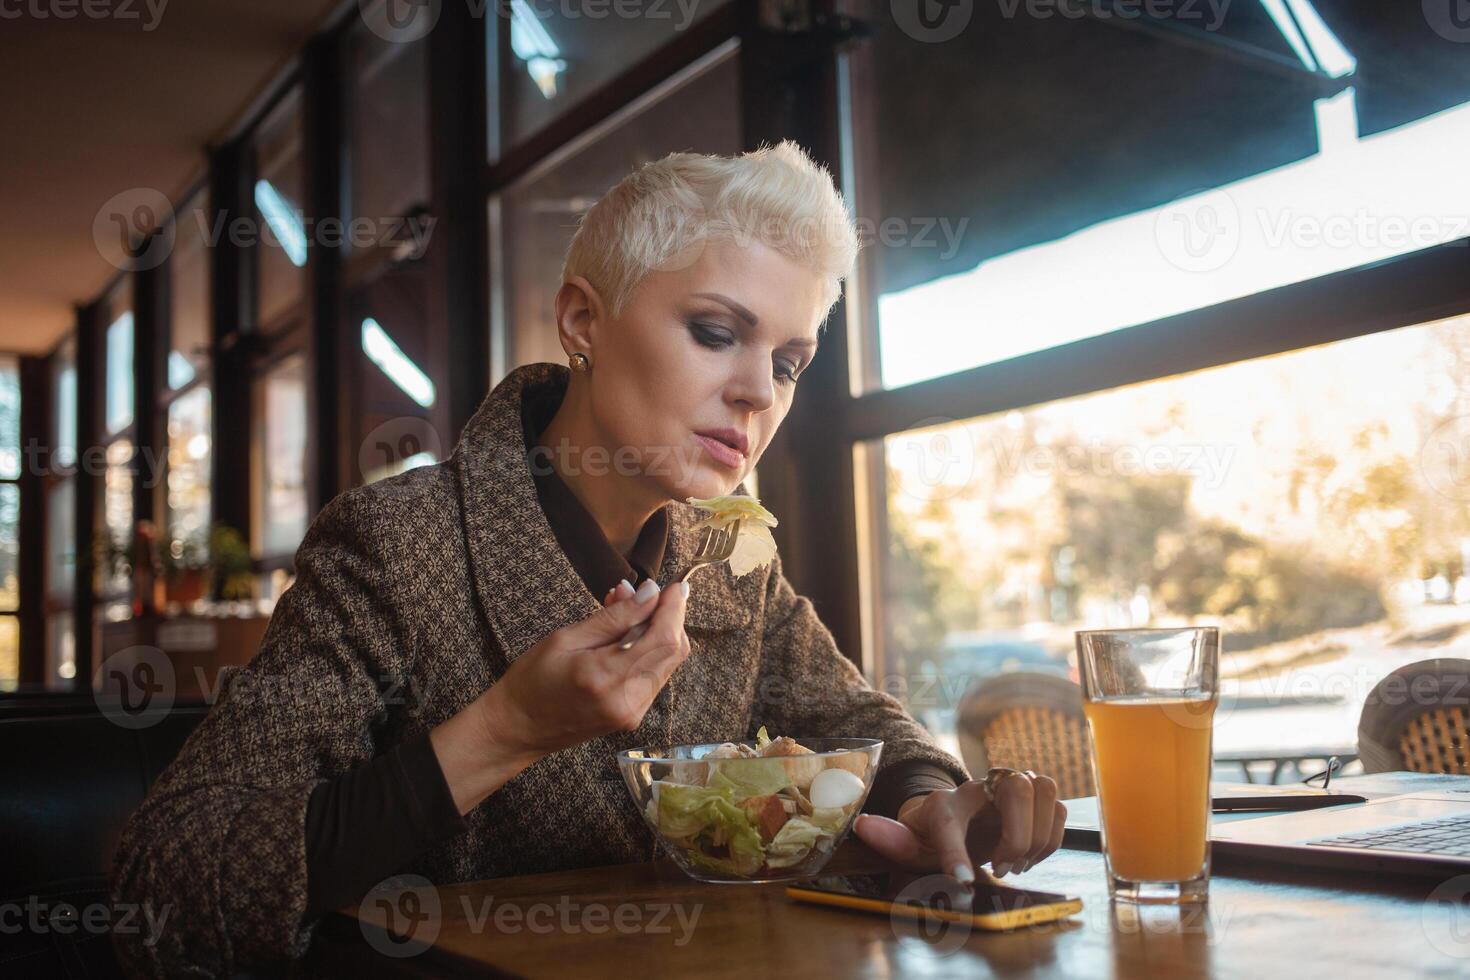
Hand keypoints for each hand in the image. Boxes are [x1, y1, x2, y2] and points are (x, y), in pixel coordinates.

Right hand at [477, 576, 690, 758]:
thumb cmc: (532, 680)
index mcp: (607, 677)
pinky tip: (626, 636)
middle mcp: (627, 699)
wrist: (517, 729)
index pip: (663, 639)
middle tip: (643, 593)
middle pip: (673, 651)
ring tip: (627, 609)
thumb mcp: (566, 638)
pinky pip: (654, 676)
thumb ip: (613, 617)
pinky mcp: (632, 716)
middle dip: (668, 617)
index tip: (675, 585)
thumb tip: (650, 593)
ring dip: (658, 632)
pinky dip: (649, 651)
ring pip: (667, 663)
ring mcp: (633, 712)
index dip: (674, 609)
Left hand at [852, 770, 1065, 883]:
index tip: (965, 881)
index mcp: (944, 802)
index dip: (957, 852)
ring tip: (1015, 863)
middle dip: (1017, 834)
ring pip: (1044, 788)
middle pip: (1016, 786)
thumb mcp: (910, 842)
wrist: (951, 819)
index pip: (950, 819)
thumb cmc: (932, 833)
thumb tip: (861, 826)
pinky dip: (1051, 838)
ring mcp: (1010, 788)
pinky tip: (1028, 857)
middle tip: (1000, 867)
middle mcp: (981, 787)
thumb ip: (890, 838)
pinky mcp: (1033, 799)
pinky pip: (1057, 807)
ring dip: (1038, 834)